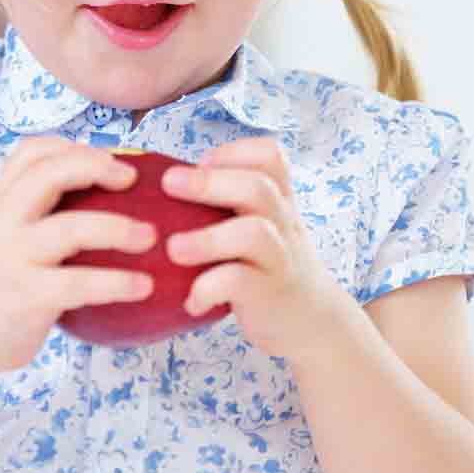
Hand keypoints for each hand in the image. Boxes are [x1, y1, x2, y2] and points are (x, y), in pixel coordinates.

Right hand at [0, 136, 157, 374]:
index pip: (30, 151)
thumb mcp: (10, 235)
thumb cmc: (2, 281)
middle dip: (95, 167)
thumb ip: (43, 210)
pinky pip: (79, 283)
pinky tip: (144, 286)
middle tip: (133, 178)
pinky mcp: (27, 296)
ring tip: (150, 236)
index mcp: (0, 201)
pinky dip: (116, 282)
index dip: (74, 146)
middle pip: (48, 173)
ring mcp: (13, 257)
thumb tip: (117, 188)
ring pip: (71, 228)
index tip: (111, 157)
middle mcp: (2, 221)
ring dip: (117, 229)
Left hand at [161, 137, 355, 360]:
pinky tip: (191, 300)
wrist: (311, 320)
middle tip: (169, 183)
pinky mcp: (268, 294)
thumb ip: (230, 202)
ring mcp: (279, 258)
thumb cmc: (266, 265)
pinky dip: (209, 288)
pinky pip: (241, 282)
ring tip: (174, 249)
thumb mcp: (262, 225)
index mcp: (278, 200)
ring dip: (208, 238)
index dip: (233, 153)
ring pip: (254, 234)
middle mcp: (283, 223)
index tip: (201, 163)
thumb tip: (162, 181)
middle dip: (210, 182)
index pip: (270, 156)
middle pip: (258, 188)